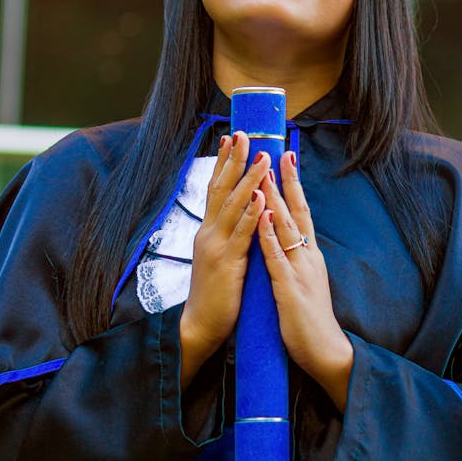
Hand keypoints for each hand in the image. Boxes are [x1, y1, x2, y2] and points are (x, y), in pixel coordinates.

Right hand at [179, 132, 269, 386]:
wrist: (199, 327)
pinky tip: (263, 197)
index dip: (223, 163)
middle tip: (244, 133)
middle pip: (221, 188)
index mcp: (209, 232)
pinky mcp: (227, 263)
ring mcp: (217, 247)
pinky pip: (242, 234)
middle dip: (233, 159)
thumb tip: (239, 216)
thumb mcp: (218, 258)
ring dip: (249, 179)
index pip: (216, 189)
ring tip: (262, 156)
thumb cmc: (214, 296)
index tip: (231, 138)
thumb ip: (227, 236)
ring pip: (234, 205)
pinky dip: (253, 214)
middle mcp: (209, 233)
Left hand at [258, 151, 353, 412]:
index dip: (293, 185)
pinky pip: (277, 256)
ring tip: (263, 172)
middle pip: (297, 211)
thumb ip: (297, 259)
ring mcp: (300, 269)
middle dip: (285, 181)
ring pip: (286, 227)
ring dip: (274, 198)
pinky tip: (262, 216)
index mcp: (309, 255)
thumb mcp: (304, 281)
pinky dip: (269, 234)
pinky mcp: (290, 287)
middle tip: (276, 150)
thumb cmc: (310, 319)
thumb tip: (290, 240)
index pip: (301, 212)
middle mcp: (307, 255)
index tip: (286, 157)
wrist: (326, 350)